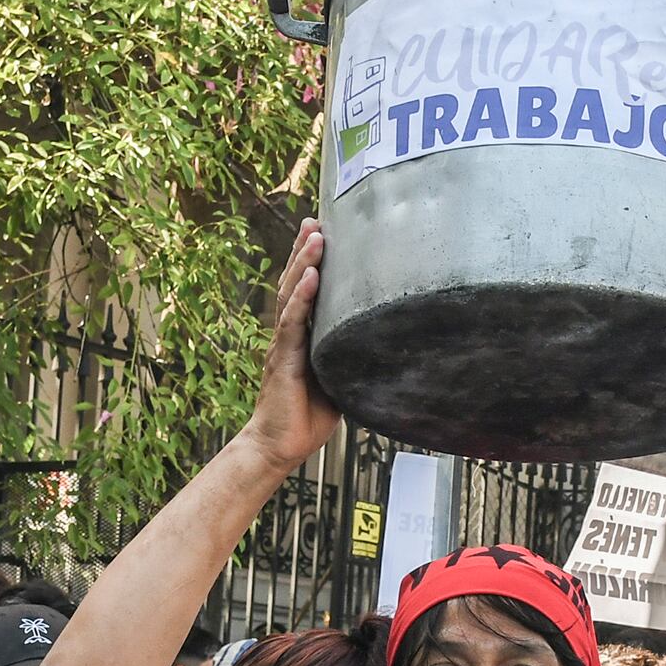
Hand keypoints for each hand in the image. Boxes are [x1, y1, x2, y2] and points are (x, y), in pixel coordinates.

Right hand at [236, 222, 340, 471]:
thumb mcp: (339, 380)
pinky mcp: (285, 360)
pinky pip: (293, 323)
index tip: (320, 232)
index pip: (304, 291)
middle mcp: (288, 334)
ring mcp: (284, 345)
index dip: (310, 262)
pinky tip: (312, 277)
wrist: (280, 446)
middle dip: (304, 250)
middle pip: (294, 283)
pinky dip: (303, 298)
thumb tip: (386, 343)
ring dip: (304, 263)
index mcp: (300, 337)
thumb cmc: (308, 416)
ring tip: (316, 236)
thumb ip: (352, 357)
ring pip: (292, 295)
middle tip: (315, 220)